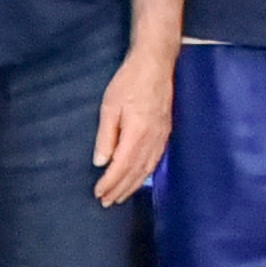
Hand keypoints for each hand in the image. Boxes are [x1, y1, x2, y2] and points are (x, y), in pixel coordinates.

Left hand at [92, 44, 172, 203]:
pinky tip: (139, 178)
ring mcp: (162, 137)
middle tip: (107, 202)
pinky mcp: (165, 132)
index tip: (99, 193)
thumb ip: (106, 136)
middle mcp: (153, 139)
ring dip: (133, 185)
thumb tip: (101, 162)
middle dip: (121, 189)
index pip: (122, 166)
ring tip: (120, 196)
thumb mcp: (110, 106)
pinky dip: (145, 174)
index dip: (111, 183)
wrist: (156, 64)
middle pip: (136, 172)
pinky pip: (155, 160)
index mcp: (137, 133)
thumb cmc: (130, 82)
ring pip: (147, 169)